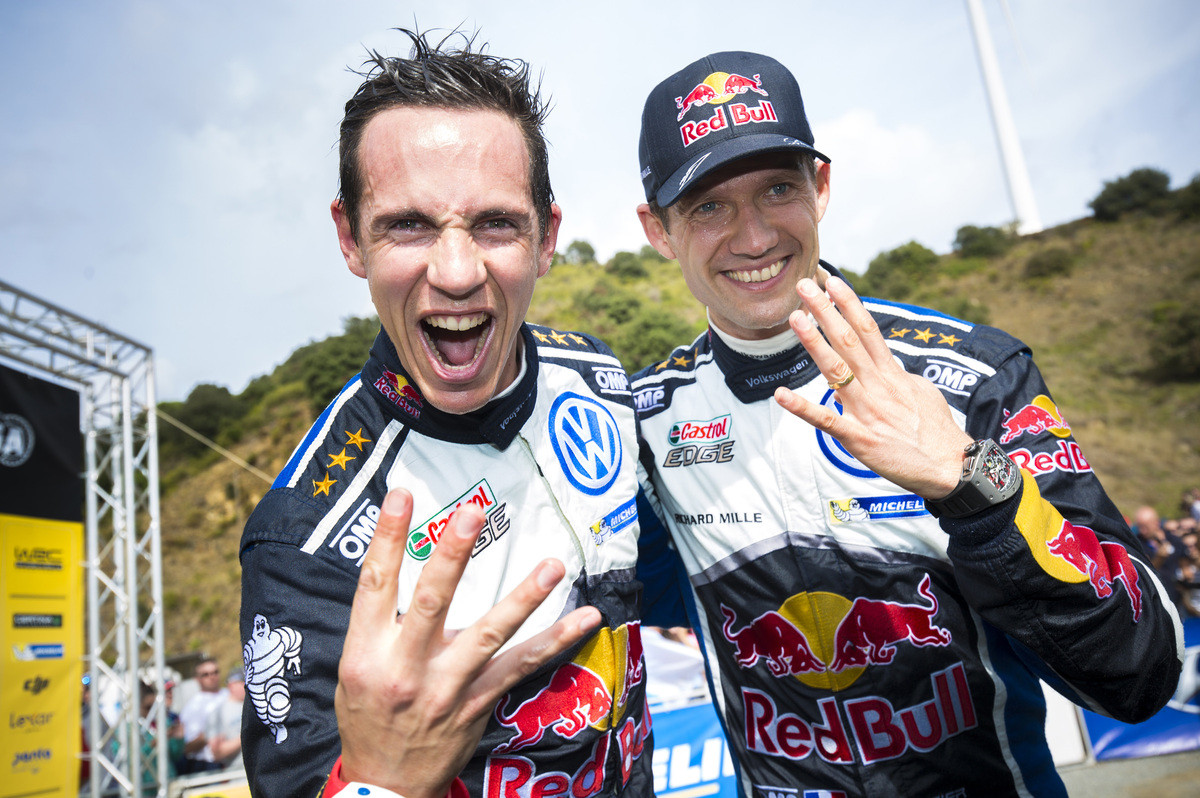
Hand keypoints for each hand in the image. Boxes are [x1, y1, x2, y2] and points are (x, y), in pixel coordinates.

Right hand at [336, 489, 600, 797]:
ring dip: (524, 598)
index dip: (386, 537)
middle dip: (453, 554)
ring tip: (552, 566)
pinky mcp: (476, 704)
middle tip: (473, 513)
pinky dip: (555, 640)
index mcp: (365, 653)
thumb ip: (381, 624)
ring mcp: (445, 688)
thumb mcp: (356, 670)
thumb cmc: (369, 717)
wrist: (383, 787)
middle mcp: (404, 668)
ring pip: (487, 635)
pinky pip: (521, 667)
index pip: (375, 584)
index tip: (402, 495)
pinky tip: (584, 618)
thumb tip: (410, 567)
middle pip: (430, 601)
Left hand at [773, 276, 971, 498]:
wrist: (950, 467)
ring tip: (795, 318)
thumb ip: (892, 378)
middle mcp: (879, 386)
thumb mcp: (919, 393)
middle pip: (849, 340)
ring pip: (837, 370)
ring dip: (814, 343)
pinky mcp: (859, 438)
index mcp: (892, 374)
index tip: (833, 282)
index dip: (849, 304)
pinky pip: (827, 420)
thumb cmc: (936, 431)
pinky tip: (781, 395)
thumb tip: (874, 368)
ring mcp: (868, 410)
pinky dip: (803, 408)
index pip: (868, 331)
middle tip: (805, 286)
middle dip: (826, 311)